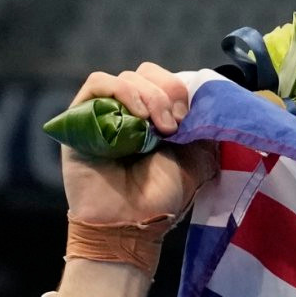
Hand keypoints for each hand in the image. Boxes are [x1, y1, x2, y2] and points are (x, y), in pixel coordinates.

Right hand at [61, 64, 215, 227]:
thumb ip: (205, 133)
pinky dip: (123, 92)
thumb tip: (215, 107)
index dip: (182, 91)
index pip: (168, 81)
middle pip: (148, 73)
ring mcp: (105, 112)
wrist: (128, 223)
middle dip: (168, 92)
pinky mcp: (80, 116)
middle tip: (175, 125)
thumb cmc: (159, 198)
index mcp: (157, 118)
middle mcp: (131, 112)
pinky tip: (138, 117)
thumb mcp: (196, 162)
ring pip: (128, 77)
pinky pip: (99, 83)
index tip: (191, 119)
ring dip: (150, 97)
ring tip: (159, 128)